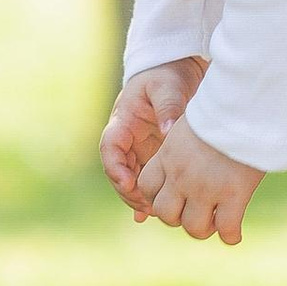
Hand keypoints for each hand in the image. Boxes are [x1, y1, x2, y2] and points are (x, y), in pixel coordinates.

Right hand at [101, 58, 206, 211]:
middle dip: (128, 191)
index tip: (128, 182)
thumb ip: (168, 107)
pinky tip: (151, 215)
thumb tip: (168, 130)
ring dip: (138, 197)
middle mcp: (126, 139)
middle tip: (146, 205)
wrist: (176, 70)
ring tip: (155, 212)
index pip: (110, 147)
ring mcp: (138, 149)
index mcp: (123, 121)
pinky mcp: (152, 156)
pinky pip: (146, 180)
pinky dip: (146, 197)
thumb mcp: (167, 86)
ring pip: (130, 179)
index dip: (115, 167)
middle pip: (117, 171)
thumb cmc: (167, 74)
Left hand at [136, 115, 264, 244]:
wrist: (246, 104)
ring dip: (204, 229)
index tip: (174, 196)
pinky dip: (230, 236)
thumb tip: (179, 147)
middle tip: (195, 212)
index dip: (158, 197)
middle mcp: (182, 175)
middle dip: (178, 217)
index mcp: (168, 155)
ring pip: (193, 227)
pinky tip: (235, 234)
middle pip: (166, 213)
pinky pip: (226, 229)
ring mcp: (207, 187)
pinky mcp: (234, 194)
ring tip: (216, 223)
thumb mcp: (190, 122)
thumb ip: (181, 144)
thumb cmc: (223, 109)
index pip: (147, 187)